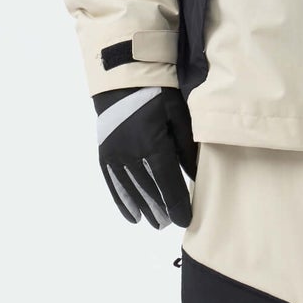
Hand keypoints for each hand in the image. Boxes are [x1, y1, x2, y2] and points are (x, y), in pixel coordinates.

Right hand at [92, 86, 197, 226]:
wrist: (123, 79)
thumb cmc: (157, 95)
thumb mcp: (178, 116)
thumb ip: (187, 148)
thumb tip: (197, 177)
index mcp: (152, 143)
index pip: (167, 181)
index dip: (176, 203)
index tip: (185, 220)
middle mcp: (131, 153)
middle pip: (149, 189)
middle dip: (161, 209)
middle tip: (171, 224)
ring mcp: (115, 155)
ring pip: (131, 189)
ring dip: (144, 208)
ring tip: (155, 224)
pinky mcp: (105, 154)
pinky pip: (113, 183)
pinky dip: (123, 201)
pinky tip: (132, 217)